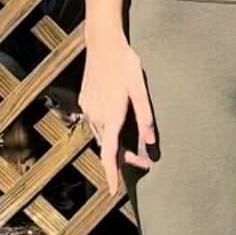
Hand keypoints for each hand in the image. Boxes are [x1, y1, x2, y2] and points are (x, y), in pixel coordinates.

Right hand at [79, 36, 157, 195]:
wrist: (102, 44)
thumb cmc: (125, 64)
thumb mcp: (140, 88)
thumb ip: (145, 116)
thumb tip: (151, 143)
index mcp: (111, 116)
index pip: (110, 153)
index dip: (112, 174)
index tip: (113, 191)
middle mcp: (96, 116)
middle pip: (108, 148)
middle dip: (123, 160)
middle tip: (144, 163)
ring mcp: (88, 109)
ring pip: (101, 137)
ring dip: (115, 146)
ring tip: (132, 148)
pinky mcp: (84, 101)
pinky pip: (96, 124)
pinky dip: (107, 132)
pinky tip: (117, 126)